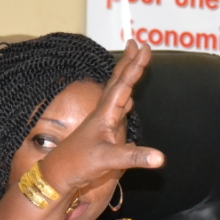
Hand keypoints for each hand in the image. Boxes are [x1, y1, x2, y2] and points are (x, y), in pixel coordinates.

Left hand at [39, 40, 163, 193]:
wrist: (58, 175)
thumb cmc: (78, 164)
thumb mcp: (108, 160)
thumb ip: (134, 157)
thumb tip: (161, 158)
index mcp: (105, 115)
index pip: (123, 86)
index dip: (135, 67)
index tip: (144, 48)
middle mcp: (103, 114)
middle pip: (119, 82)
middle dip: (129, 63)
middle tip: (138, 43)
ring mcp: (103, 123)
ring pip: (118, 93)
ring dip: (127, 78)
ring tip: (133, 64)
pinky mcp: (104, 133)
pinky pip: (118, 109)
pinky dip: (126, 99)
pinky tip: (129, 100)